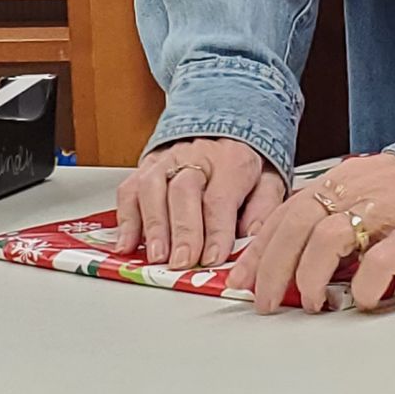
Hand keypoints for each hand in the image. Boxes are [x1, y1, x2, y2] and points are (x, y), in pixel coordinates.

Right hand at [114, 137, 287, 270]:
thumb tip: (254, 235)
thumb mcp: (268, 180)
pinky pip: (129, 192)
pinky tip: (128, 244)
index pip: (220, 197)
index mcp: (230, 160)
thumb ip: (264, 207)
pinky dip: (126, 220)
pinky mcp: (144, 169)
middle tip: (182, 261)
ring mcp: (165, 161)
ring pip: (151, 189)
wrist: (222, 131)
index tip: (214, 258)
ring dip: (153, 226)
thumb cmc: (242, 166)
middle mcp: (194, 156)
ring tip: (157, 256)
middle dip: (182, 231)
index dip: (216, 230)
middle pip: (183, 192)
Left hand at [241, 151, 394, 313]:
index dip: (259, 249)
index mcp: (338, 182)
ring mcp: (386, 209)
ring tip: (312, 303)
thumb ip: (328, 212)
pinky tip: (362, 301)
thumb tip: (290, 252)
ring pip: (327, 239)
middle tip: (266, 302)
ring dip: (311, 276)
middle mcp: (355, 191)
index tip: (243, 279)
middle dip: (274, 268)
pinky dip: (365, 285)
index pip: (285, 214)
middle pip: (297, 227)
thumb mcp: (361, 189)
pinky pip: (381, 260)